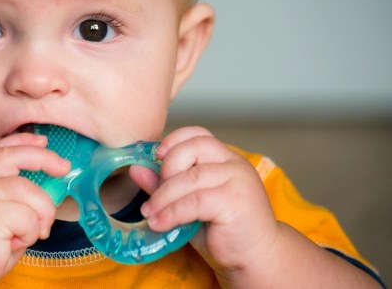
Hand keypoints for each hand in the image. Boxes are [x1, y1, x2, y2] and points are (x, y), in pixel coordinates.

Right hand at [0, 133, 70, 287]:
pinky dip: (29, 235)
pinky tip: (11, 244)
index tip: (43, 141)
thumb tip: (49, 181)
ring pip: (32, 193)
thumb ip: (13, 194)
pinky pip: (30, 218)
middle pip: (17, 156)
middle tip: (64, 168)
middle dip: (46, 159)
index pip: (1, 148)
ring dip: (40, 218)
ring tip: (24, 236)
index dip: (23, 141)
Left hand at [132, 127, 278, 276]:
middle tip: (154, 195)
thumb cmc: (223, 230)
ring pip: (190, 177)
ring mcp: (237, 180)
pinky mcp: (235, 201)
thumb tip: (135, 169)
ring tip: (150, 213)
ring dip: (163, 196)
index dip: (174, 140)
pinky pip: (195, 201)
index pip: (198, 134)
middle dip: (166, 169)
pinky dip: (172, 212)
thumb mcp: (188, 203)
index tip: (155, 156)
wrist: (256, 258)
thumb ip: (165, 185)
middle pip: (193, 148)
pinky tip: (160, 223)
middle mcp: (234, 163)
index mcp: (225, 158)